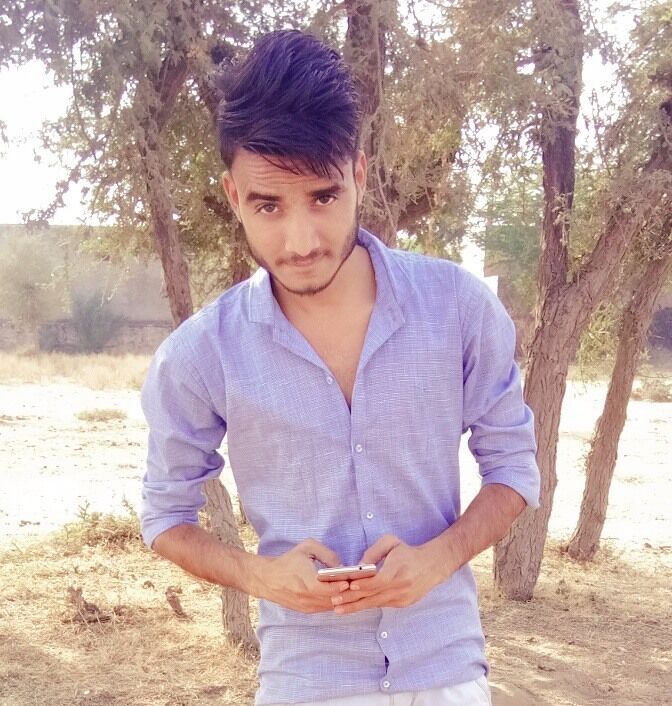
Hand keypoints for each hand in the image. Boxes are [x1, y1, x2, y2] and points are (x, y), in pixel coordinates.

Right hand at [255, 538, 349, 613]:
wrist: (267, 578)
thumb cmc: (288, 560)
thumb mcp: (307, 548)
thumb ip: (327, 554)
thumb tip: (341, 566)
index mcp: (306, 581)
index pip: (330, 589)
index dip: (342, 585)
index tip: (351, 579)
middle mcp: (306, 597)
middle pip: (333, 599)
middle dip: (345, 592)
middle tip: (355, 583)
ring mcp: (306, 606)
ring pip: (330, 606)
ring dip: (340, 598)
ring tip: (349, 587)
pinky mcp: (305, 610)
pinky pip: (324, 608)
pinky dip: (332, 601)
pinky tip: (337, 592)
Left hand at [330, 534, 452, 614]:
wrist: (432, 565)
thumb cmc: (408, 551)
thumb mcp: (391, 542)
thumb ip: (374, 551)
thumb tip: (358, 566)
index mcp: (399, 570)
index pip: (379, 581)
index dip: (364, 585)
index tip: (349, 586)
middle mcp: (402, 586)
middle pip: (373, 595)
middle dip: (352, 600)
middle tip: (335, 602)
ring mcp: (403, 597)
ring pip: (376, 603)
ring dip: (356, 606)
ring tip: (338, 609)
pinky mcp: (403, 603)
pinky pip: (382, 604)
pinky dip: (367, 604)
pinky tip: (354, 606)